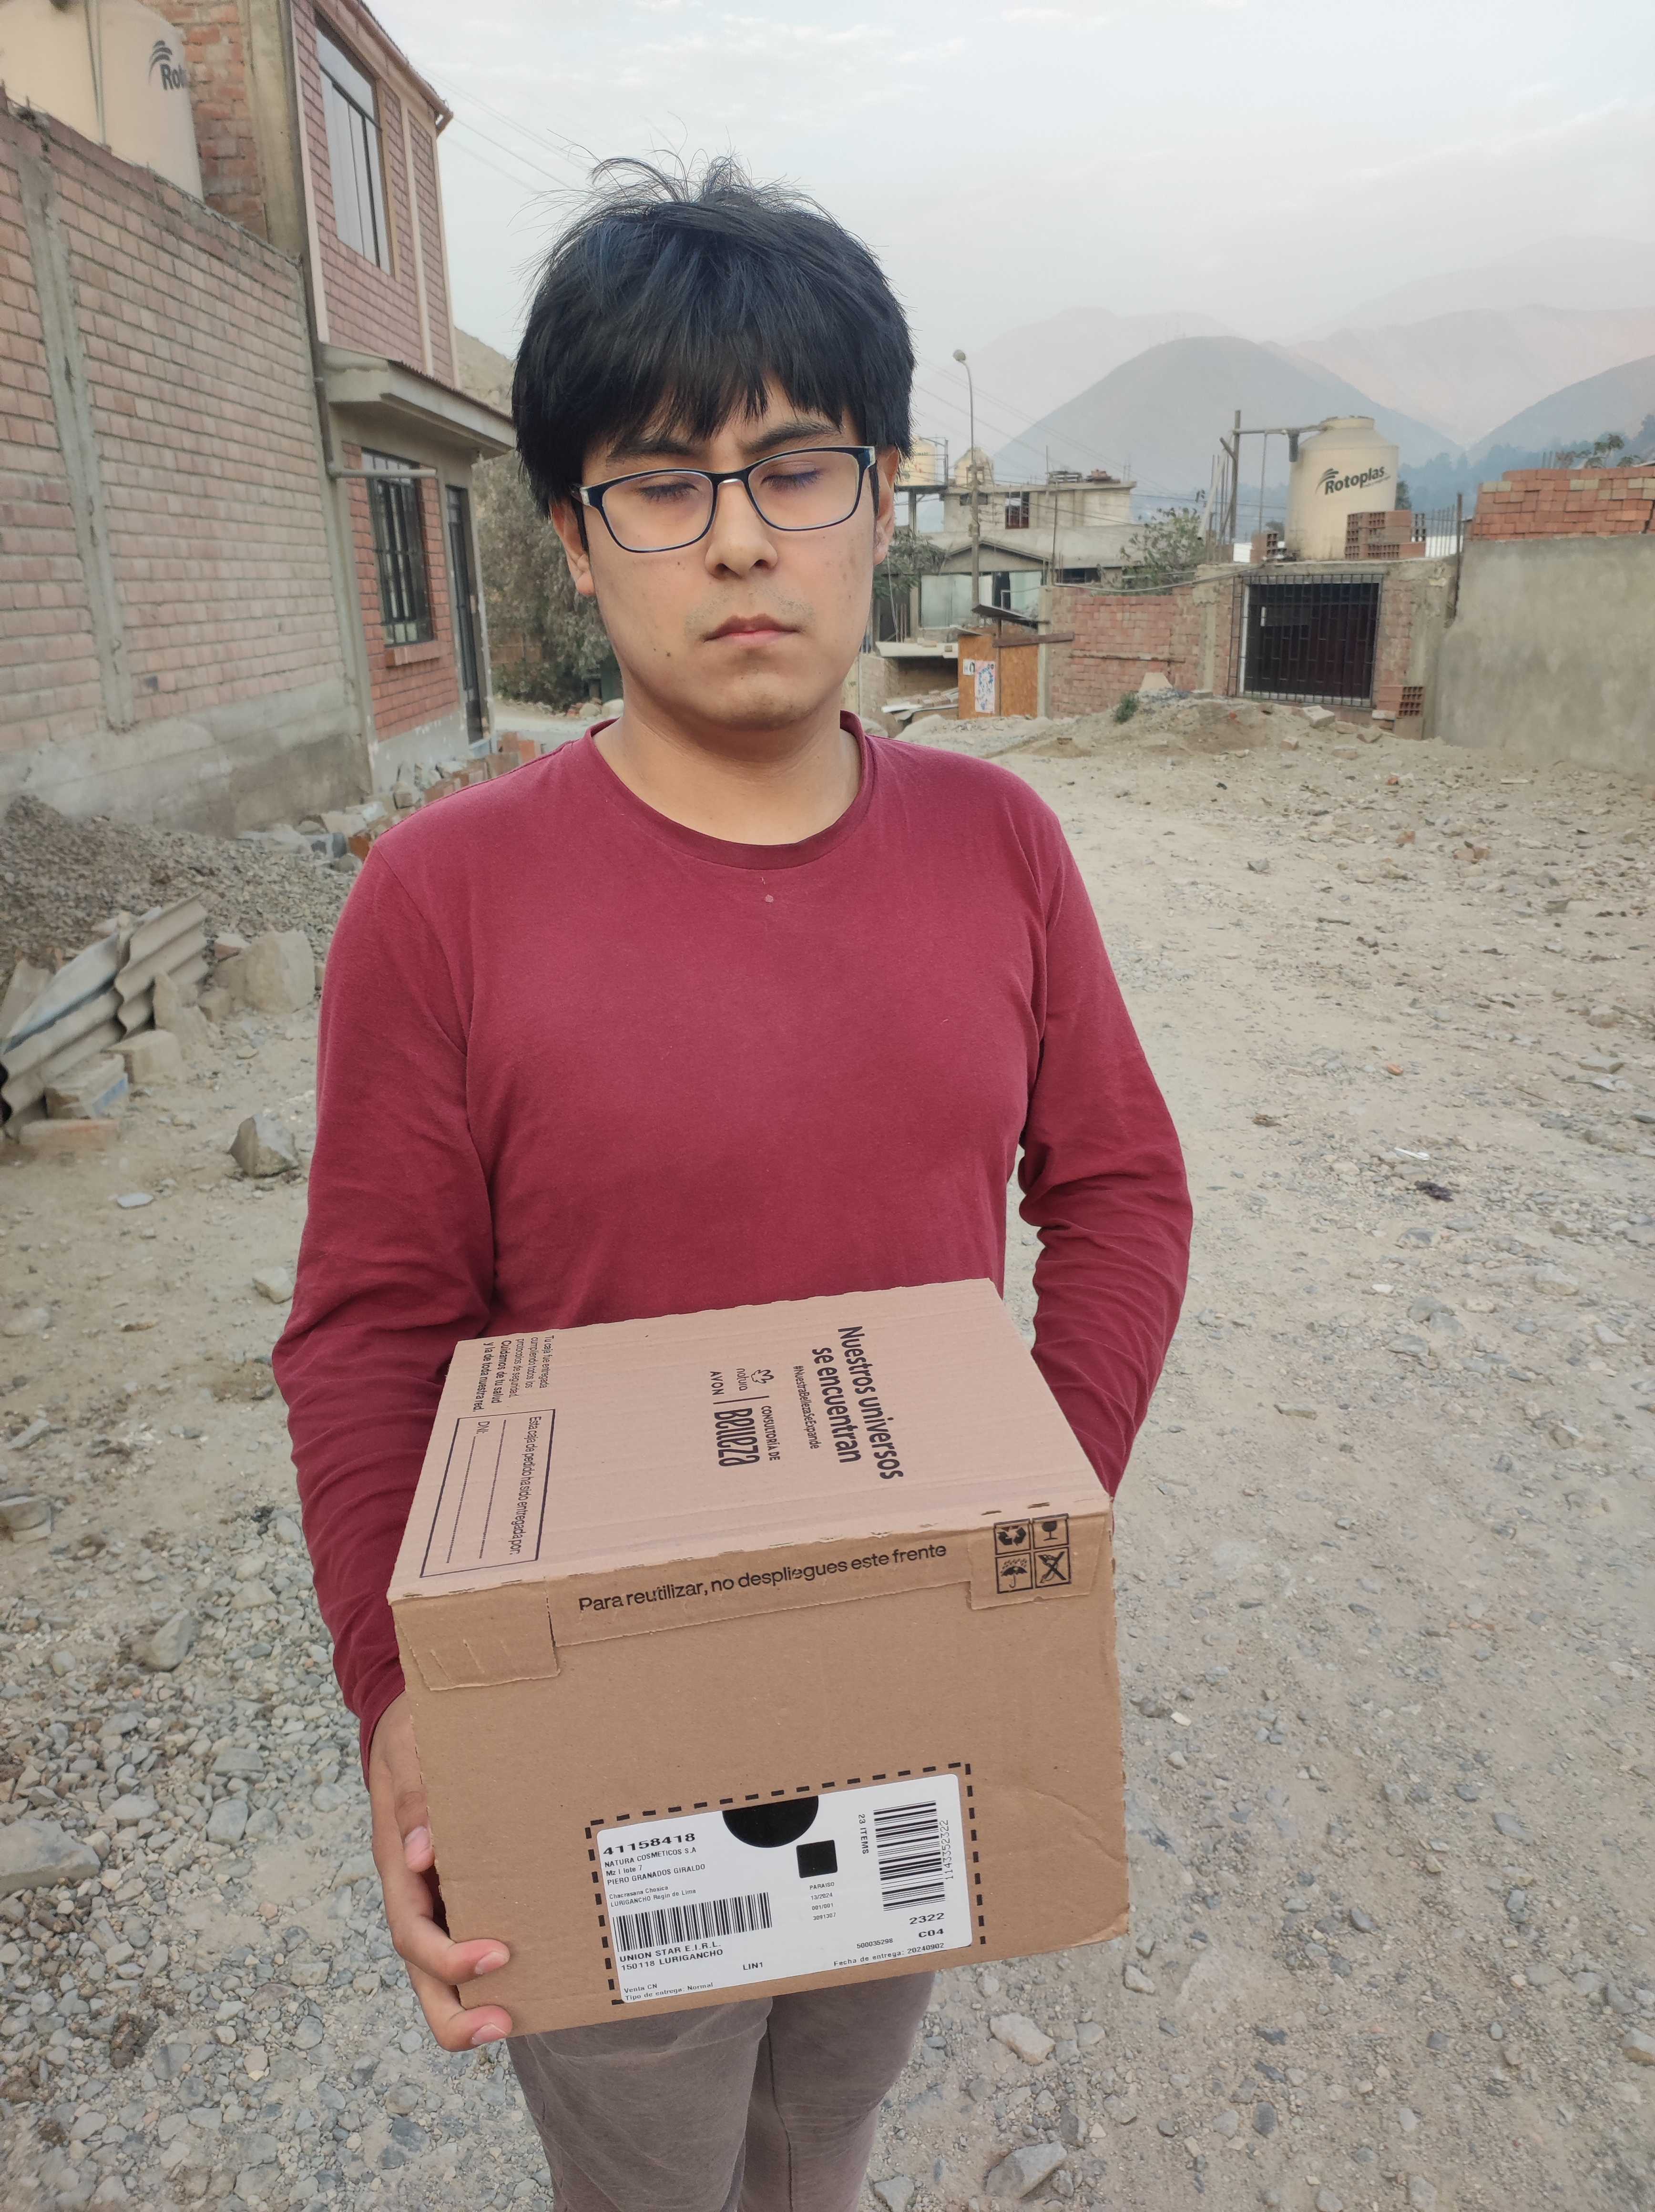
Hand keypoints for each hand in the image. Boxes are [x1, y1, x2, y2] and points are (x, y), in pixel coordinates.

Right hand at [368, 1692, 512, 2049]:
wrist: (410, 1723)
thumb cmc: (412, 1736)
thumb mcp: (409, 1751)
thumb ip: (413, 1794)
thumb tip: (420, 1854)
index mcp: (398, 1867)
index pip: (412, 1933)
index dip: (448, 1958)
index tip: (497, 1956)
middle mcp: (416, 1893)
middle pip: (423, 1973)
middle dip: (455, 2013)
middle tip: (501, 2026)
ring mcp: (437, 1895)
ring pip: (443, 1968)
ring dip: (472, 2002)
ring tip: (518, 2018)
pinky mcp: (463, 1887)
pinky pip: (470, 1933)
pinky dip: (492, 1965)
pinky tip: (535, 1971)